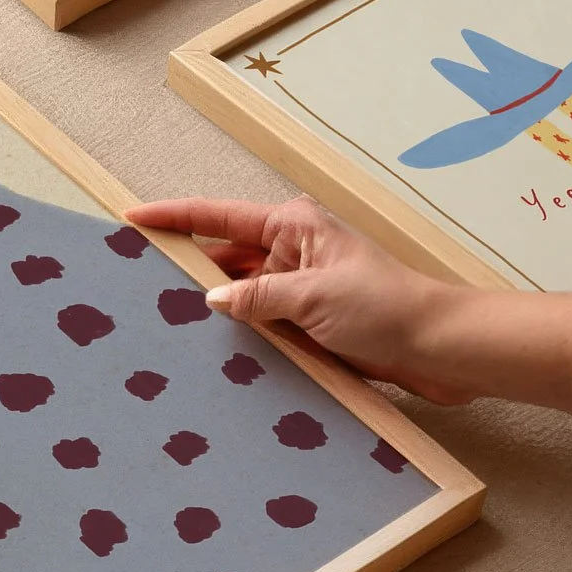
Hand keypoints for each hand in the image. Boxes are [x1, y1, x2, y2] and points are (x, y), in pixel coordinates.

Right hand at [130, 193, 470, 400]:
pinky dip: (240, 337)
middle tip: (138, 289)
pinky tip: (213, 354)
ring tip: (165, 328)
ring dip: (215, 312)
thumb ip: (257, 297)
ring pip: (239, 297)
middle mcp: (291, 252)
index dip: (173, 218)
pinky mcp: (308, 322)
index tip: (132, 220)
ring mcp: (298, 289)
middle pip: (223, 258)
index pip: (218, 217)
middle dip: (187, 273)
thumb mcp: (312, 297)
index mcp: (292, 227)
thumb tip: (212, 299)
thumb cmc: (385, 308)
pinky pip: (260, 325)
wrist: (439, 347)